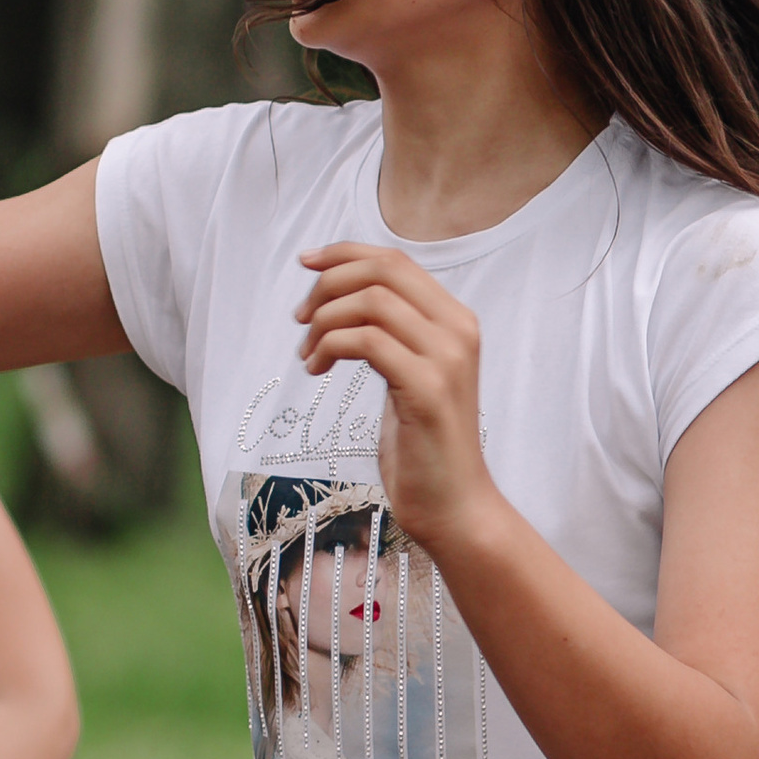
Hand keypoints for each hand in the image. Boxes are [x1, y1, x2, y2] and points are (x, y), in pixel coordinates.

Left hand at [296, 245, 492, 550]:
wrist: (455, 505)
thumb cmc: (424, 445)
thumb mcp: (408, 376)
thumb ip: (391, 335)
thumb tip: (342, 300)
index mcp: (456, 320)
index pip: (396, 261)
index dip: (345, 253)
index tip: (307, 263)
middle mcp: (458, 330)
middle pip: (383, 271)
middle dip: (329, 283)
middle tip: (300, 318)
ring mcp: (447, 358)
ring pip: (371, 302)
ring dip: (324, 320)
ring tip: (307, 354)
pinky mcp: (428, 389)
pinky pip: (366, 342)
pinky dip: (329, 347)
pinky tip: (317, 369)